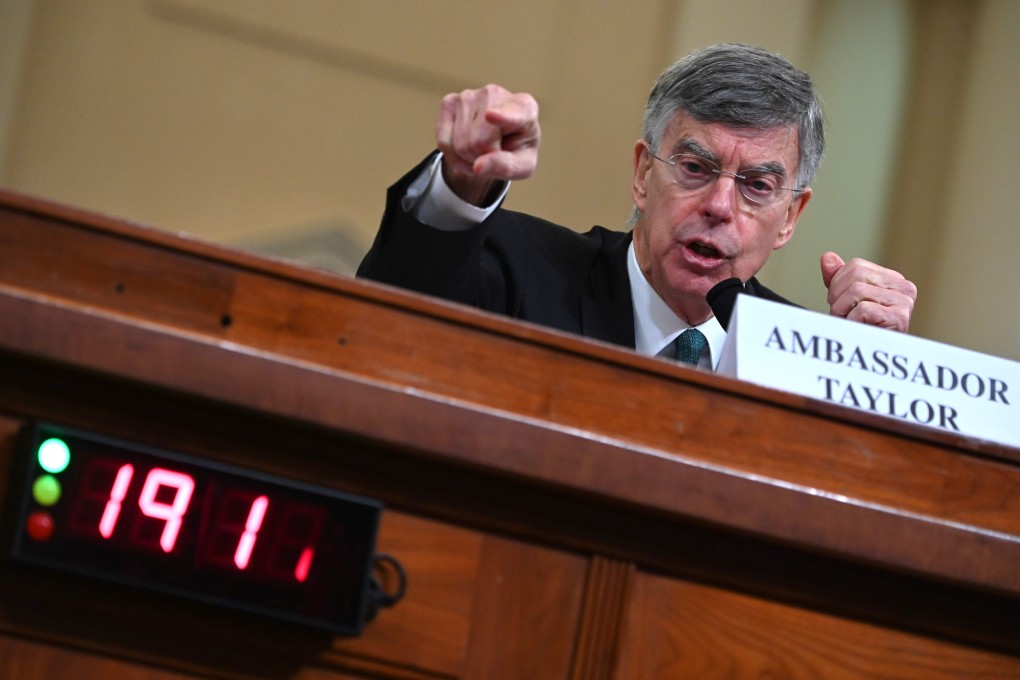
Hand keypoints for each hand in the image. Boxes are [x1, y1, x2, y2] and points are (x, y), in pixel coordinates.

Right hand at [436, 84, 539, 205]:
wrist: (501, 136)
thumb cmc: (516, 148)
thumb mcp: (522, 166)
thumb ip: (505, 167)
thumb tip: (478, 166)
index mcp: (525, 108)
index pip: (512, 114)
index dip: (502, 116)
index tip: (491, 115)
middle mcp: (495, 94)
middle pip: (478, 142)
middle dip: (482, 158)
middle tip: (493, 154)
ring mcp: (470, 95)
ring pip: (459, 144)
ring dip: (468, 159)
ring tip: (481, 152)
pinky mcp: (449, 101)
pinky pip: (444, 142)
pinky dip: (453, 156)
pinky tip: (465, 150)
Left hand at [820, 252, 916, 331]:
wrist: (869, 365)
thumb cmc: (859, 332)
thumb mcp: (845, 301)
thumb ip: (837, 278)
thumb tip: (827, 257)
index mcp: (893, 280)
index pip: (855, 266)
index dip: (838, 285)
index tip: (841, 305)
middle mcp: (904, 288)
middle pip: (856, 275)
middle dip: (839, 298)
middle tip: (843, 316)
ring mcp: (905, 302)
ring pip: (857, 290)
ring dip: (843, 311)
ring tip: (850, 324)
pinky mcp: (900, 317)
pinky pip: (863, 309)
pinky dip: (852, 322)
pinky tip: (859, 331)